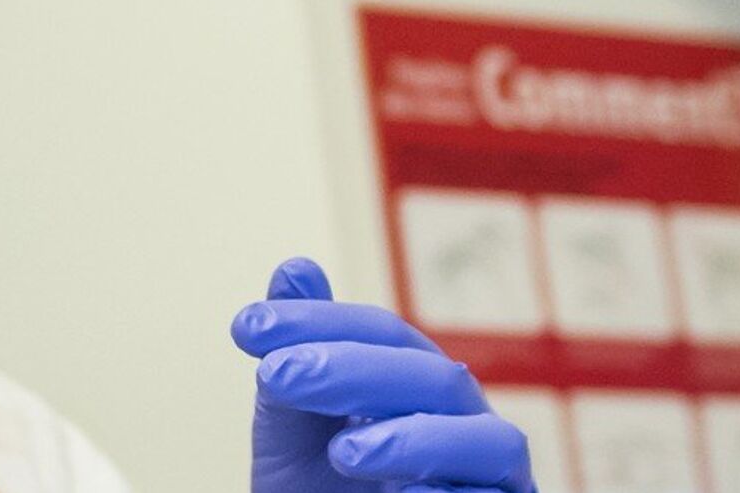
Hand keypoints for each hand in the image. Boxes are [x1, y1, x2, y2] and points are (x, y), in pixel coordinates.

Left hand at [231, 258, 536, 492]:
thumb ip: (299, 350)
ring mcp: (492, 473)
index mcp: (417, 380)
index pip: (381, 333)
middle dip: (352, 370)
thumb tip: (294, 268)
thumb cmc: (318, 486)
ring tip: (343, 452)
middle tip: (275, 375)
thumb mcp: (293, 419)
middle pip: (431, 377)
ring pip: (490, 440)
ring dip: (414, 438)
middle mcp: (463, 421)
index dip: (317, 322)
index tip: (247, 329)